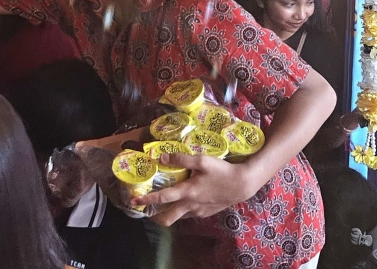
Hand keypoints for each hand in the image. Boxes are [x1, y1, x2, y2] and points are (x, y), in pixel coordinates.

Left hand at [133, 154, 257, 225]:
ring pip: (179, 217)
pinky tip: (185, 199)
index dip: (146, 200)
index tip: (134, 201)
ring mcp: (199, 211)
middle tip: (147, 210)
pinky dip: (183, 210)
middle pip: (168, 218)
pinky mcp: (207, 213)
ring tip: (164, 202)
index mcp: (187, 192)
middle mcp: (190, 205)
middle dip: (155, 217)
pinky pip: (190, 214)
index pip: (162, 198)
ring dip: (169, 212)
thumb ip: (181, 159)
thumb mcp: (202, 160)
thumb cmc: (222, 171)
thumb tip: (161, 157)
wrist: (243, 185)